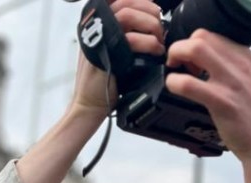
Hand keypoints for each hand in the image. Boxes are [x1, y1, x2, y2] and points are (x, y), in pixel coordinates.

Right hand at [70, 0, 164, 118]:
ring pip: (127, 15)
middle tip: (160, 28)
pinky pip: (131, 39)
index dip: (142, 2)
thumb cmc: (106, 81)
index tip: (156, 13)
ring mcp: (97, 37)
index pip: (120, 0)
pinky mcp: (105, 52)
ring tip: (158, 40)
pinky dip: (149, 43)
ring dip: (149, 25)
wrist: (90, 104)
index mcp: (96, 22)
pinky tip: (155, 51)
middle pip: (125, 2)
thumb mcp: (116, 51)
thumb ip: (126, 34)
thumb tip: (151, 21)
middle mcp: (94, 25)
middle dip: (149, 12)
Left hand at [164, 30, 250, 165]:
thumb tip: (202, 63)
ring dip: (176, 57)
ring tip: (174, 73)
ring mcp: (233, 82)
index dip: (193, 45)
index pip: (212, 35)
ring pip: (194, 49)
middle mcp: (242, 65)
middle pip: (201, 36)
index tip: (188, 62)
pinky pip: (188, 83)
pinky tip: (175, 89)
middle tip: (176, 65)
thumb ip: (232, 70)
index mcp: (249, 58)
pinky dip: (174, 82)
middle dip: (180, 47)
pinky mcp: (222, 102)